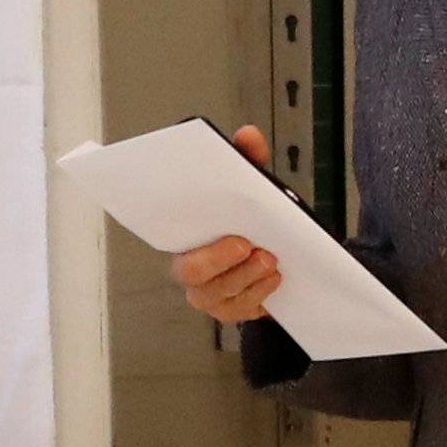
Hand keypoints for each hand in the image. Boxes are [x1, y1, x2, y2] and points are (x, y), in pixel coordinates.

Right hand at [170, 125, 283, 323]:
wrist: (275, 257)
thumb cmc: (251, 220)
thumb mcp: (254, 188)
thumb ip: (249, 160)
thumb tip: (248, 134)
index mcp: (185, 236)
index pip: (171, 233)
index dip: (182, 225)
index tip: (213, 224)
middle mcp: (190, 269)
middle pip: (191, 272)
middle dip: (219, 259)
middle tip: (247, 244)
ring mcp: (209, 295)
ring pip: (219, 294)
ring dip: (246, 277)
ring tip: (270, 260)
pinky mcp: (230, 311)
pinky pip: (239, 309)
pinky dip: (259, 294)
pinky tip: (274, 278)